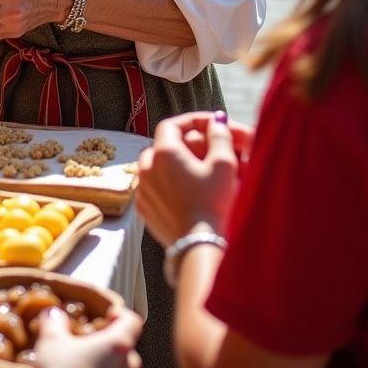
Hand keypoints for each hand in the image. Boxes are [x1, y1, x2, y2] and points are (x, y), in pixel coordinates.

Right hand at [33, 306, 142, 367]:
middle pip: (128, 348)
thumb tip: (54, 315)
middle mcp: (126, 367)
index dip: (121, 315)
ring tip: (85, 366)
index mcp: (118, 344)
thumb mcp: (51, 338)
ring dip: (109, 367)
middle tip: (90, 343)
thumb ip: (55, 320)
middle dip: (111, 344)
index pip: (133, 321)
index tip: (108, 316)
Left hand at [135, 112, 239, 246]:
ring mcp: (143, 190)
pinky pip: (155, 188)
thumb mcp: (224, 164)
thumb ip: (220, 135)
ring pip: (158, 167)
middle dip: (186, 145)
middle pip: (164, 145)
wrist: (198, 245)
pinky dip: (169, 185)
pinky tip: (189, 193)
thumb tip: (217, 123)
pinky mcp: (145, 210)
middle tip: (209, 151)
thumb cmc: (212, 204)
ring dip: (177, 165)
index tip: (209, 126)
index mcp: (164, 152)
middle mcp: (147, 168)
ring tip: (200, 173)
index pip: (172, 124)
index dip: (192, 122)